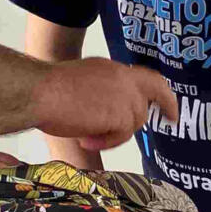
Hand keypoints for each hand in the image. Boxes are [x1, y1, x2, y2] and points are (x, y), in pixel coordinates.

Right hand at [34, 58, 177, 150]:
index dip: (162, 93)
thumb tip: (108, 115)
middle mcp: (123, 78)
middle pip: (148, 99)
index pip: (148, 78)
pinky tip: (84, 139)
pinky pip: (122, 135)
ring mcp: (124, 95)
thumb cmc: (47, 91)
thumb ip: (102, 94)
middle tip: (162, 120)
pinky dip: (105, 142)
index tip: (171, 109)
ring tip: (85, 134)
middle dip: (154, 111)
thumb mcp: (83, 85)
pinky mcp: (121, 114)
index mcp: (113, 69)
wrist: (39, 92)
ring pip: (133, 122)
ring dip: (113, 134)